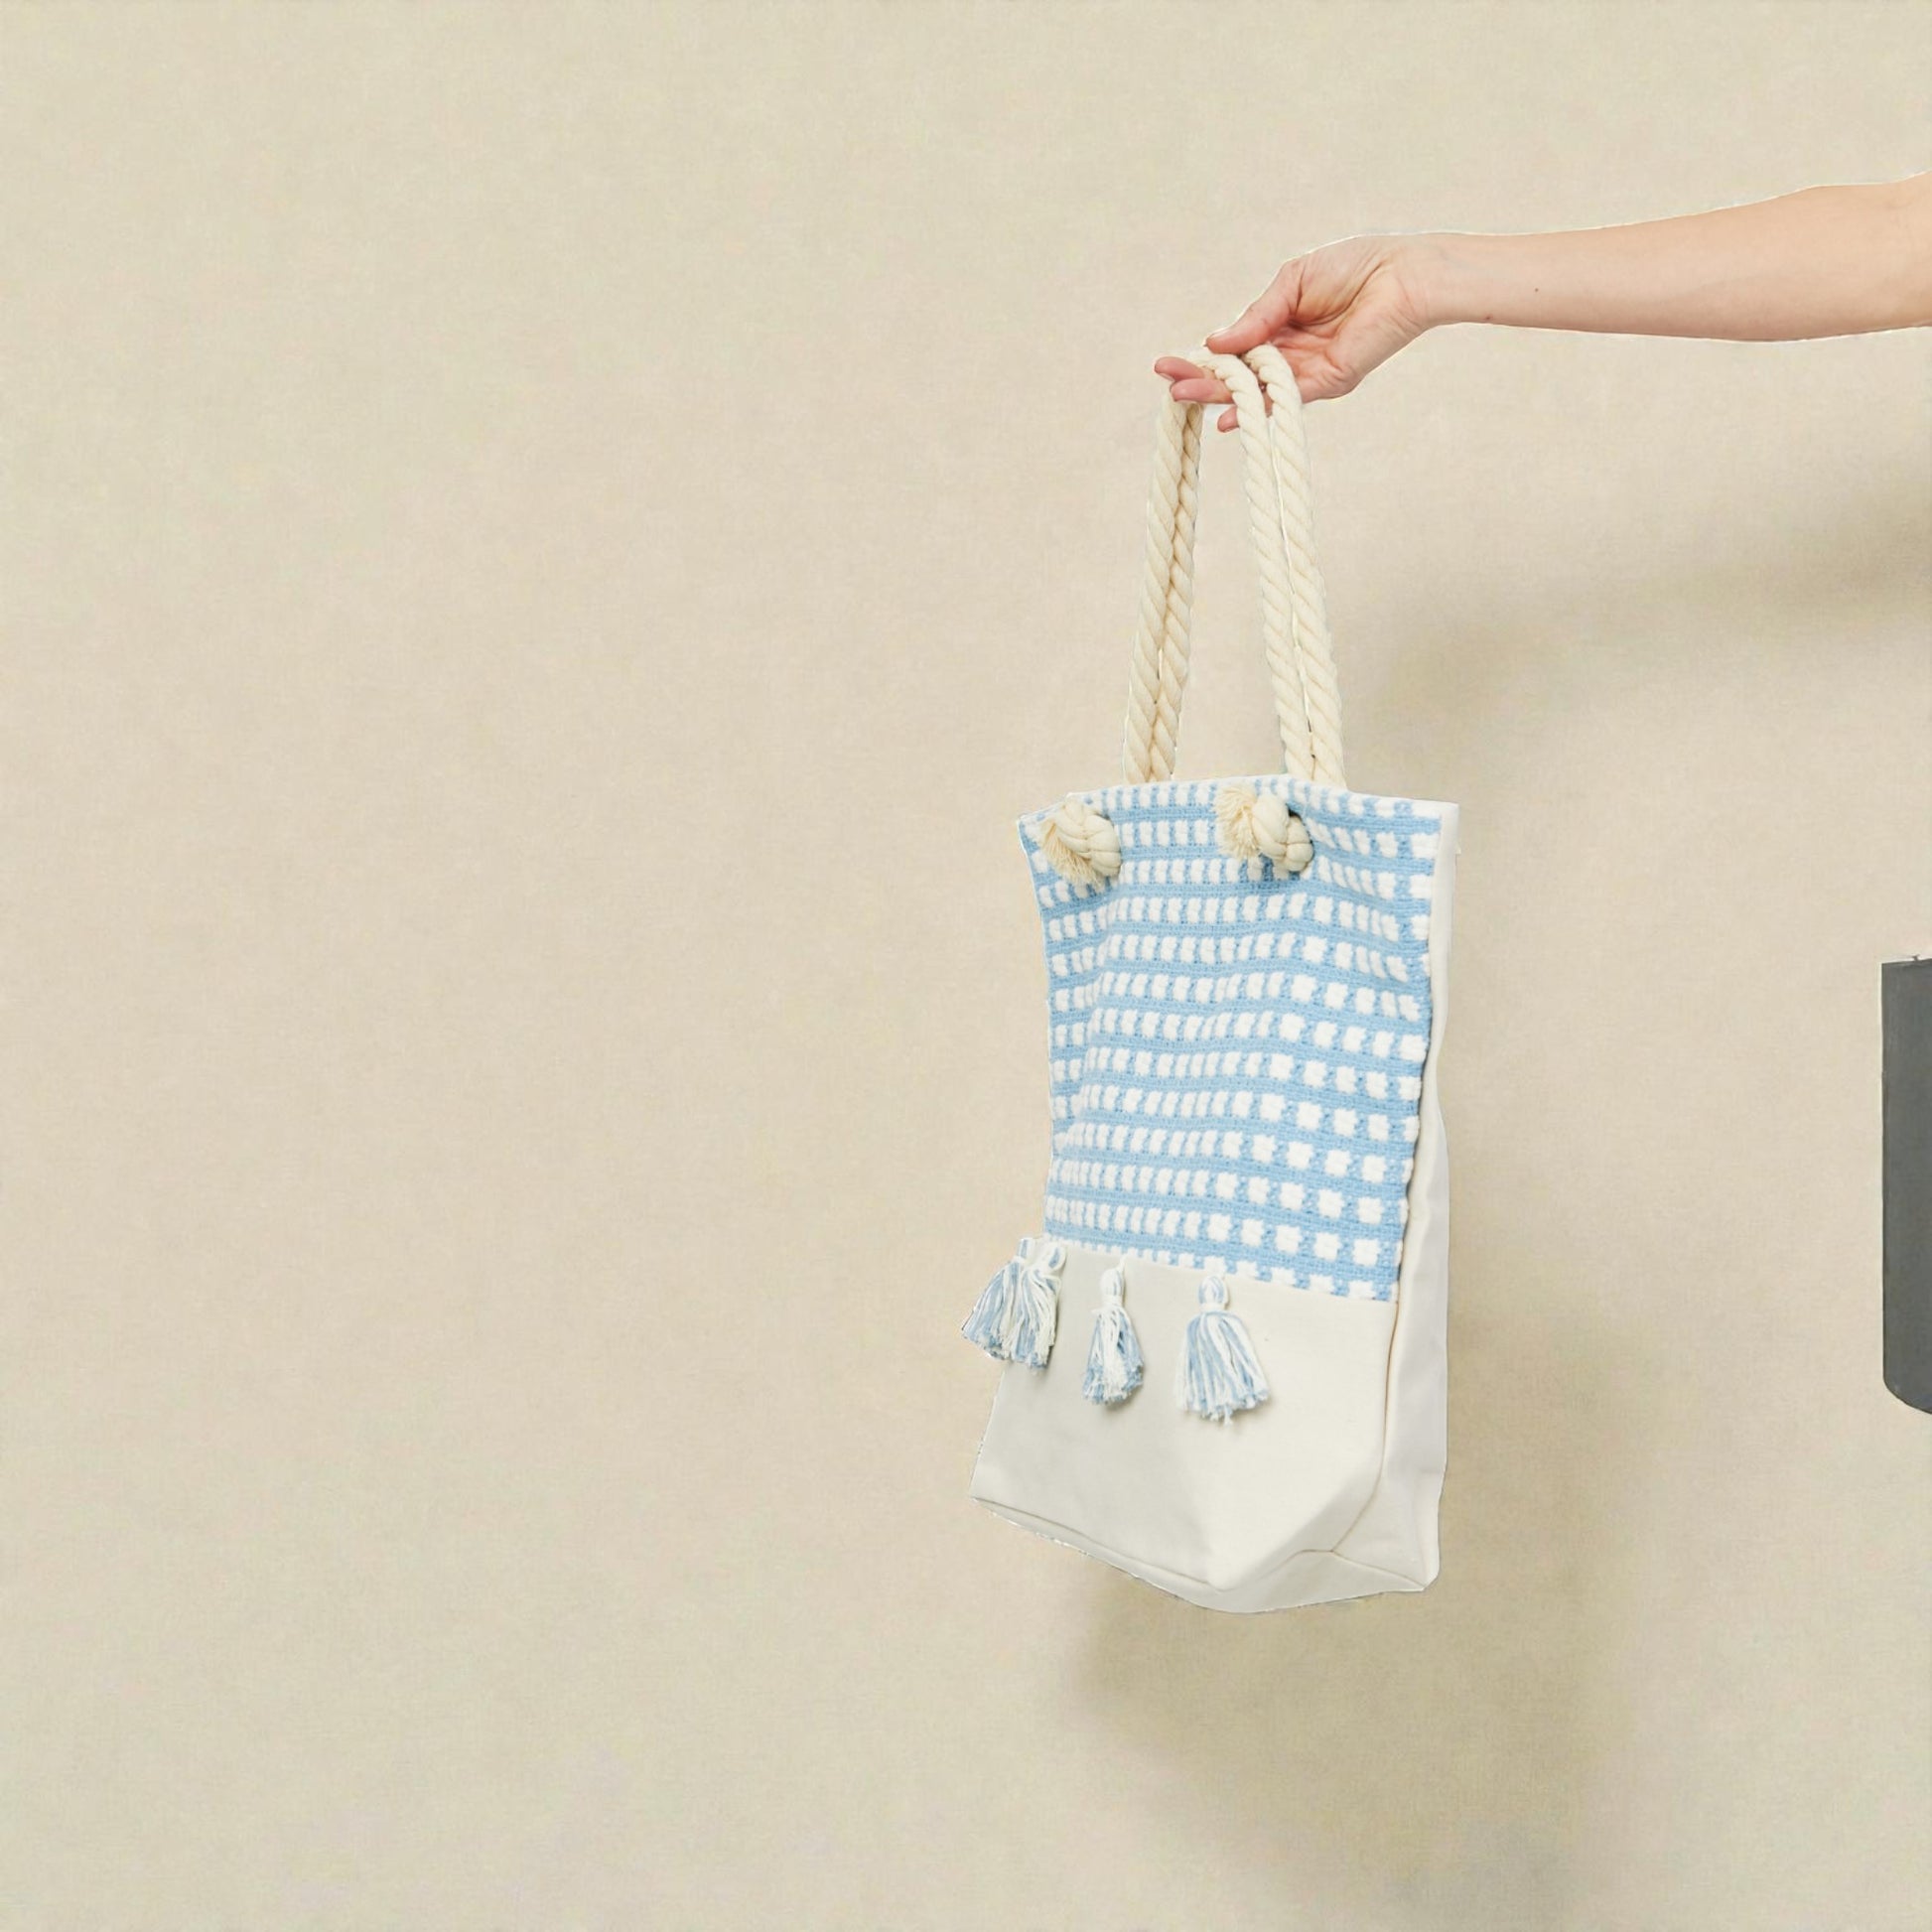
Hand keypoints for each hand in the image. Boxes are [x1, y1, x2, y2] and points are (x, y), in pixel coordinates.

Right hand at [1154, 236, 1434, 426]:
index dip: (1201, 356)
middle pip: (1236, 374)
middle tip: (1168, 384)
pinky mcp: (1327, 383)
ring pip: (1254, 391)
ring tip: (1183, 396)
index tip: (1168, 363)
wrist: (1404, 275)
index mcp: (1279, 324)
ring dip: (1217, 395)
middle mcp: (1289, 353)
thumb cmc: (1356, 266)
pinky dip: (1255, 409)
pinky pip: (1285, 401)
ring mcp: (1306, 372)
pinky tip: (1227, 417)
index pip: (1232, 347)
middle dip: (1200, 378)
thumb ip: (1256, 315)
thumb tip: (1215, 341)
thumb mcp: (1292, 282)